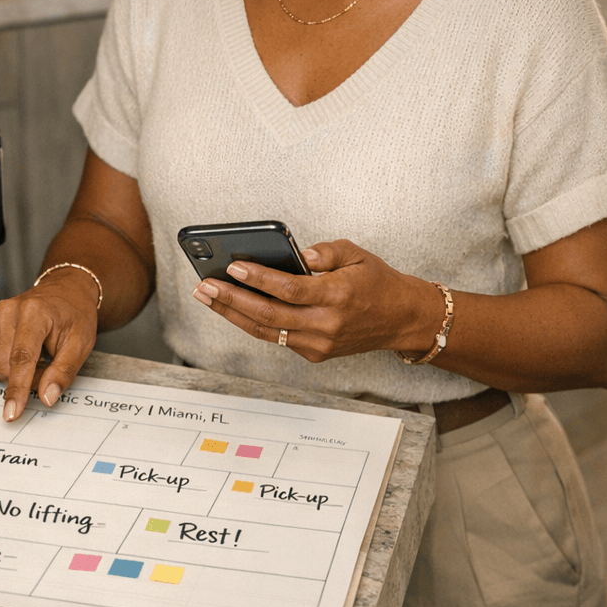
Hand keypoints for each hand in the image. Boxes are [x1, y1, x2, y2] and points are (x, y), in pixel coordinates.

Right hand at [0, 270, 100, 421]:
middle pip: (6, 367)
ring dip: (13, 371)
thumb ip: (63, 371)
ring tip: (34, 353)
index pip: (22, 358)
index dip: (17, 388)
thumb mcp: (81, 343)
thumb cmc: (74, 317)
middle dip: (26, 377)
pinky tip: (17, 351)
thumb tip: (46, 397)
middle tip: (46, 362)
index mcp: (35, 312)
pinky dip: (2, 365)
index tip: (12, 413)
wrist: (64, 293)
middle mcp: (7, 310)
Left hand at [191, 238, 427, 361]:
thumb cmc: (377, 281)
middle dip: (231, 300)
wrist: (402, 319)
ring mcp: (320, 344)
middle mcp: (327, 324)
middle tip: (204, 286)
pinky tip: (233, 307)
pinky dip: (253, 322)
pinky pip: (278, 338)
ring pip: (266, 331)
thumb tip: (296, 255)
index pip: (289, 289)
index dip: (258, 278)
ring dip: (232, 314)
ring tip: (207, 297)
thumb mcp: (357, 253)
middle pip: (268, 315)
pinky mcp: (315, 354)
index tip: (234, 266)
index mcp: (338, 296)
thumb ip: (325, 252)